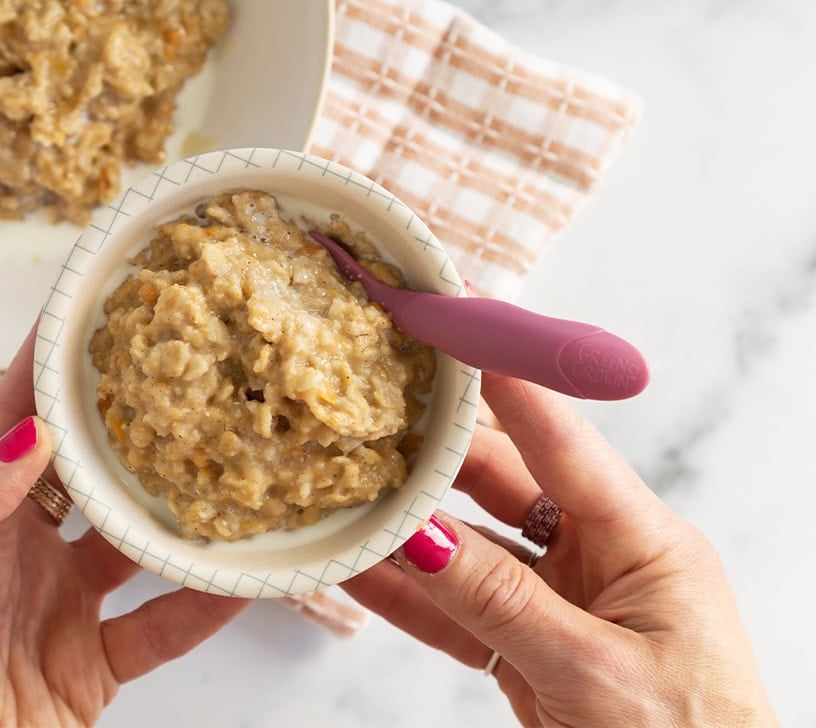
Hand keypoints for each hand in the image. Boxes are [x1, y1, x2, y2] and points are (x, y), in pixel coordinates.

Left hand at [0, 325, 248, 726]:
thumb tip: (23, 439)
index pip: (5, 428)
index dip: (38, 373)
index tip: (78, 317)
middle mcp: (18, 557)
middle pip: (82, 475)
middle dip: (123, 428)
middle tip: (176, 378)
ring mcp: (59, 610)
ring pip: (133, 546)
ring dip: (177, 515)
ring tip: (224, 472)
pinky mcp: (89, 667)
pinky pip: (159, 629)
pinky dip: (201, 607)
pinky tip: (236, 581)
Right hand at [343, 373, 776, 726]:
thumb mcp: (595, 672)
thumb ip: (500, 601)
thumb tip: (420, 536)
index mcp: (646, 543)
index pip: (564, 440)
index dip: (506, 378)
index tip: (453, 321)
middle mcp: (602, 559)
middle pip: (504, 484)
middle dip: (437, 452)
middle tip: (372, 412)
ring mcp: (562, 604)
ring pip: (470, 546)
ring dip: (409, 528)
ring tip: (346, 489)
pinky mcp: (529, 649)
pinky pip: (458, 609)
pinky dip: (409, 594)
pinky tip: (358, 570)